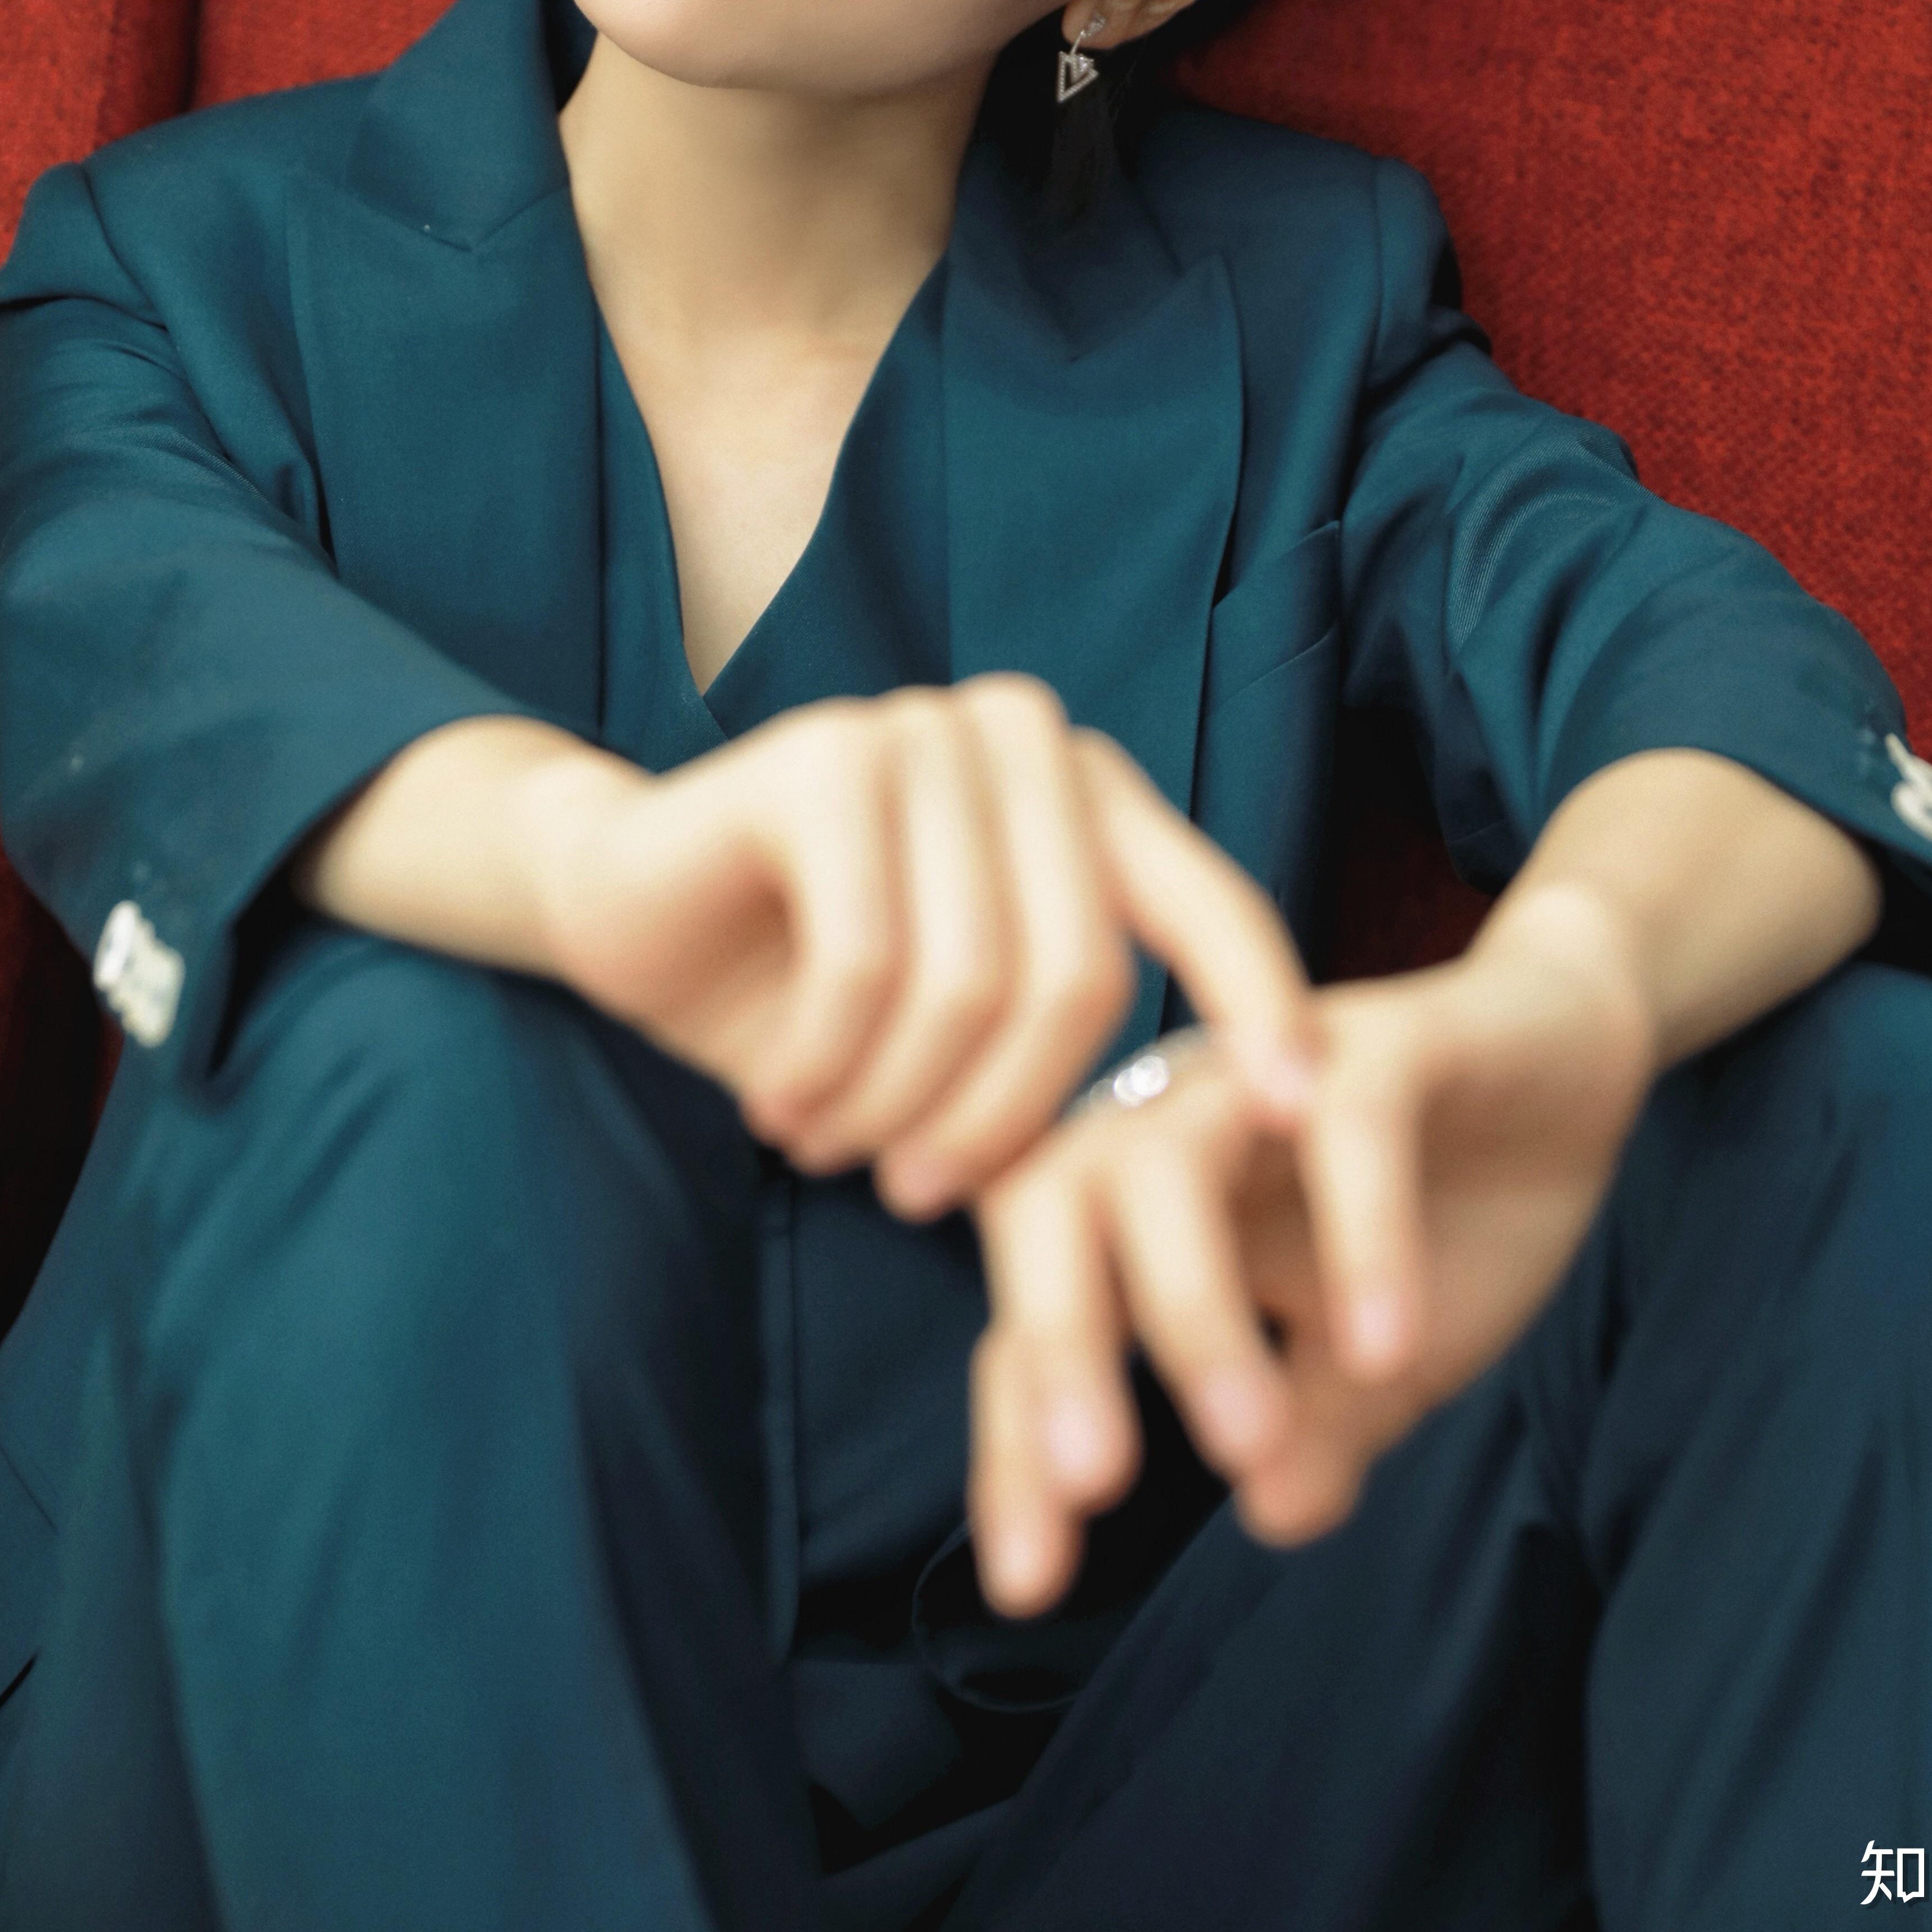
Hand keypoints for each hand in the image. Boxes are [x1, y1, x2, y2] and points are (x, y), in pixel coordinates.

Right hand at [538, 675, 1318, 1216]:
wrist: (626, 910)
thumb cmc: (812, 985)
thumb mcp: (966, 1030)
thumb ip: (1075, 1056)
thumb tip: (1235, 1156)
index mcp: (1086, 791)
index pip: (1211, 903)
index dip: (1265, 1009)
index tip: (1305, 1122)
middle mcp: (1021, 739)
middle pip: (1079, 977)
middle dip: (1001, 1123)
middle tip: (919, 1200)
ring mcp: (922, 731)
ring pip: (968, 982)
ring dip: (896, 1110)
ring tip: (838, 1147)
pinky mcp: (823, 758)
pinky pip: (864, 961)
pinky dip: (825, 1068)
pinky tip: (781, 1107)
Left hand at [966, 885, 1659, 1613]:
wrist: (1573, 1066)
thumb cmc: (1442, 1215)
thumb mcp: (1369, 1361)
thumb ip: (1311, 1428)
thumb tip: (1273, 1514)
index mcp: (1140, 1205)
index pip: (1030, 1321)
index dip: (1017, 1449)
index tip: (1028, 1583)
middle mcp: (1176, 1121)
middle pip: (1045, 1202)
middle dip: (1054, 1347)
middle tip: (1096, 1487)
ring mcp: (1269, 1069)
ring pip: (1166, 1158)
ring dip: (1192, 1306)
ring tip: (1245, 1440)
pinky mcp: (1387, 1039)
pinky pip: (1349, 1120)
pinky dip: (1361, 1234)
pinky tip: (1386, 1349)